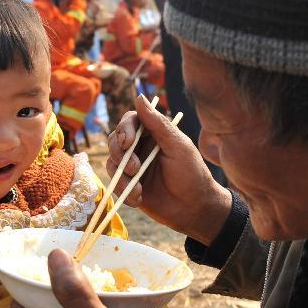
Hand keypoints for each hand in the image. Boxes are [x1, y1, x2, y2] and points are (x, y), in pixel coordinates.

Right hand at [106, 95, 231, 243]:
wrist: (195, 210)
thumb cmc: (192, 174)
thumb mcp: (178, 146)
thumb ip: (158, 123)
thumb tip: (140, 96)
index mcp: (154, 133)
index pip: (130, 121)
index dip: (124, 129)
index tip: (127, 142)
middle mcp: (141, 147)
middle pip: (115, 140)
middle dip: (120, 155)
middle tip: (134, 168)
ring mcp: (133, 166)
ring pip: (112, 162)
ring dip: (122, 176)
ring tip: (138, 188)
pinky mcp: (128, 185)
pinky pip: (114, 183)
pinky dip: (123, 190)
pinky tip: (138, 198)